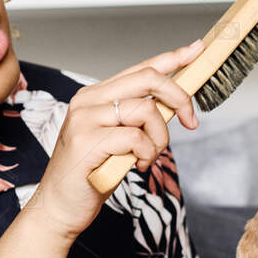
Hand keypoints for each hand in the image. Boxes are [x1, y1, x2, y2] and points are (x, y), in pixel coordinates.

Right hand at [26, 37, 205, 240]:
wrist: (60, 206)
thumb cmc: (92, 174)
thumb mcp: (120, 140)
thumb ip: (139, 120)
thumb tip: (174, 106)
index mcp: (96, 95)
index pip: (141, 68)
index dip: (172, 58)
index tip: (197, 50)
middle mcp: (89, 100)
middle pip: (148, 78)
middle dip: (180, 98)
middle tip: (191, 121)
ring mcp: (85, 118)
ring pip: (146, 110)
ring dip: (160, 139)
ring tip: (148, 157)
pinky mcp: (86, 140)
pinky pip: (136, 138)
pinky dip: (147, 154)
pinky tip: (137, 165)